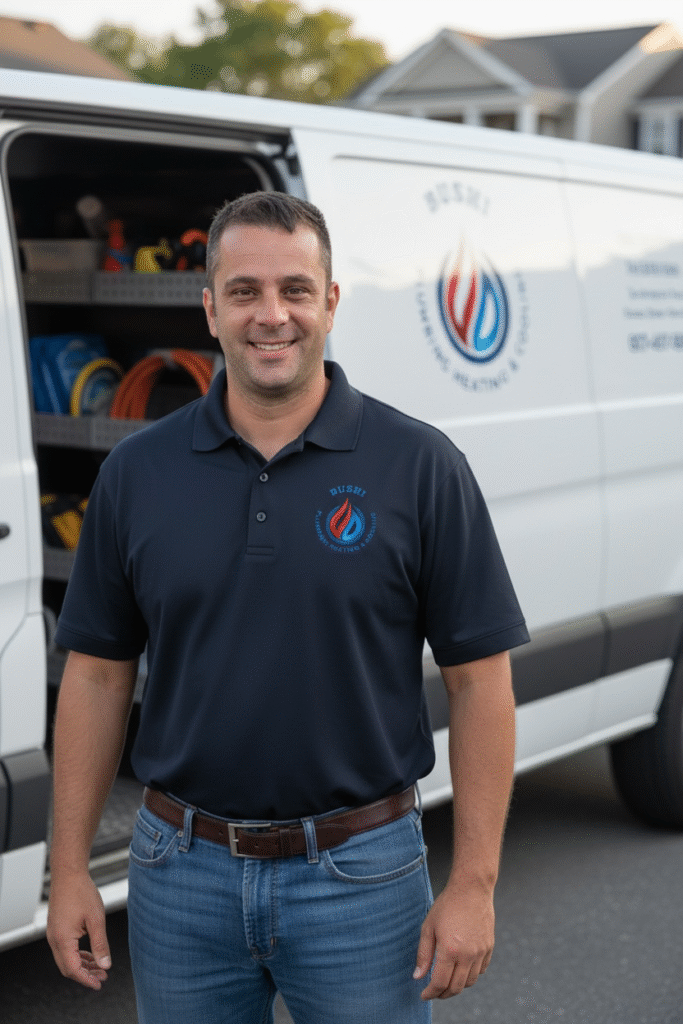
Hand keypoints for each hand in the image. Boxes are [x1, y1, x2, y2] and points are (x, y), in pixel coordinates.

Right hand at [47, 872, 110, 989]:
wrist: (68, 874)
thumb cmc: (81, 892)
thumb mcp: (96, 920)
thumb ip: (100, 944)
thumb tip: (105, 964)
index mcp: (62, 940)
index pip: (73, 969)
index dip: (86, 979)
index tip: (99, 984)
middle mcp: (54, 940)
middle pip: (68, 967)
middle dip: (85, 974)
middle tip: (103, 976)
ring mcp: (54, 934)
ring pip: (66, 959)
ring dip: (82, 965)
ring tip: (100, 966)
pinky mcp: (56, 928)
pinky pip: (65, 949)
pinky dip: (77, 955)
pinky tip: (90, 954)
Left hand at [413, 881, 493, 999]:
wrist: (471, 889)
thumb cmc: (447, 905)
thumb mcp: (428, 927)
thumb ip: (423, 954)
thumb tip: (418, 977)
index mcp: (450, 950)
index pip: (439, 983)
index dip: (430, 993)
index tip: (424, 995)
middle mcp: (468, 955)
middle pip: (456, 987)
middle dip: (443, 994)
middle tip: (434, 992)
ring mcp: (481, 952)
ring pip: (469, 982)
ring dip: (457, 986)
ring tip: (446, 981)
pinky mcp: (489, 947)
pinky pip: (481, 970)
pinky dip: (470, 975)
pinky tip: (461, 969)